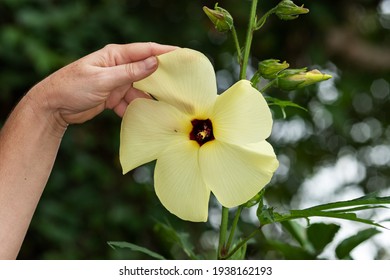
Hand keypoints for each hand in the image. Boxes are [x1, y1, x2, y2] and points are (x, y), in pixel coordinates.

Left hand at [30, 42, 176, 125]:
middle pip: (146, 72)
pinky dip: (136, 111)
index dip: (165, 52)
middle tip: (180, 86)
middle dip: (161, 80)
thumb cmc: (72, 87)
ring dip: (148, 100)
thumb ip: (130, 72)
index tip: (183, 56)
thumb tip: (155, 62)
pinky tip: (144, 118)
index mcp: (115, 55)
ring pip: (140, 91)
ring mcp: (117, 83)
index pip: (145, 51)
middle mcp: (118, 67)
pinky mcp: (113, 98)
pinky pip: (130, 103)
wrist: (52, 108)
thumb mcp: (103, 79)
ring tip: (164, 108)